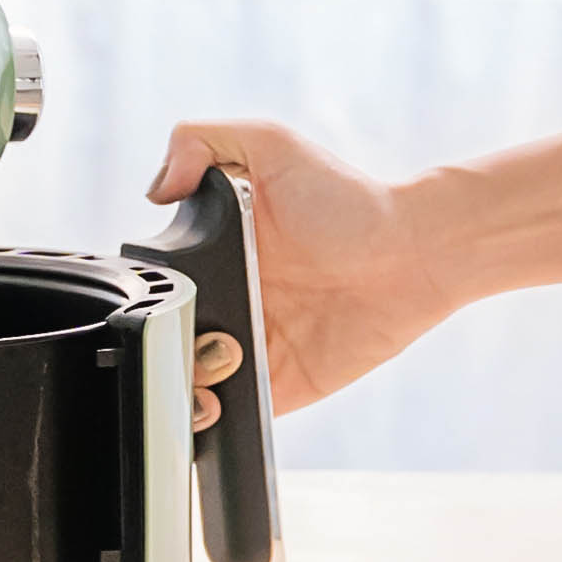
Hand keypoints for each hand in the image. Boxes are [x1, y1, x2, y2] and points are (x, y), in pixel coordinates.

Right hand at [146, 118, 457, 427]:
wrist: (413, 251)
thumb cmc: (347, 198)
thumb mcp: (270, 144)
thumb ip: (200, 141)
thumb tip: (154, 188)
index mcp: (212, 255)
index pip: (159, 287)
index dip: (148, 299)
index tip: (159, 302)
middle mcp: (225, 302)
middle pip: (166, 340)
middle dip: (162, 348)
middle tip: (190, 334)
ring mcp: (248, 347)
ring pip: (188, 383)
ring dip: (182, 385)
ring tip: (213, 363)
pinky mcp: (277, 384)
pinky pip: (232, 414)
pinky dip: (214, 420)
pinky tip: (217, 401)